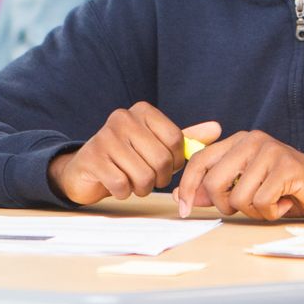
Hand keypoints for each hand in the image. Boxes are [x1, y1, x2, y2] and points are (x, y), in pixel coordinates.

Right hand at [48, 104, 219, 204]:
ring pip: (143, 175)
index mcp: (142, 111)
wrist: (87, 170)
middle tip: (147, 177)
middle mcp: (122, 118)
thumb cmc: (128, 157)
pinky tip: (117, 185)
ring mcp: (104, 137)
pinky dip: (124, 192)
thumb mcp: (158, 145)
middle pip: (161, 159)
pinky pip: (122, 185)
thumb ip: (185, 139)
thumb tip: (216, 128)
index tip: (165, 166)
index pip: (175, 140)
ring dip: (141, 188)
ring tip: (132, 181)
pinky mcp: (92, 158)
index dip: (175, 161)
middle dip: (159, 178)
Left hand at [174, 130, 303, 221]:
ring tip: (272, 202)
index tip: (185, 209)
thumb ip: (217, 190)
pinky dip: (271, 212)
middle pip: (213, 183)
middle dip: (226, 205)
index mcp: (239, 142)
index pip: (199, 161)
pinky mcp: (288, 167)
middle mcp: (252, 141)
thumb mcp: (246, 189)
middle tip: (248, 207)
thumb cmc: (287, 190)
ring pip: (238, 197)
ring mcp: (271, 151)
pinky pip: (262, 202)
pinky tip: (285, 202)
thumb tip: (183, 198)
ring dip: (254, 211)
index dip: (187, 188)